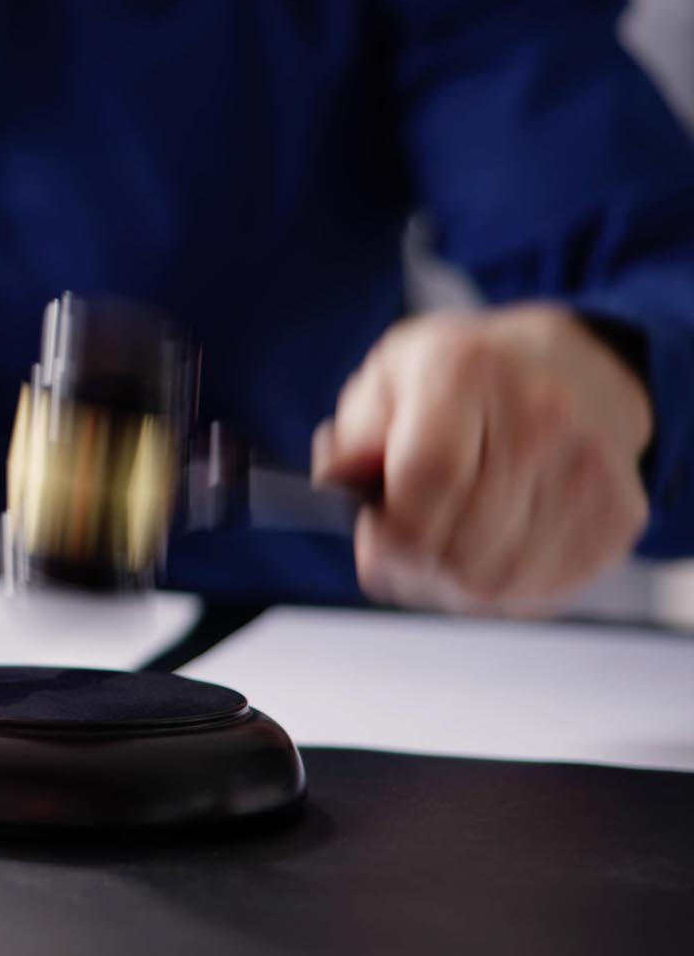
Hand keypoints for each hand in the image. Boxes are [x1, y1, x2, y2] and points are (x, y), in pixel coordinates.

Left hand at [312, 305, 652, 612]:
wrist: (580, 365)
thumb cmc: (470, 375)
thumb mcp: (391, 375)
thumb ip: (354, 434)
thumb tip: (336, 484)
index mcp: (468, 373)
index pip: (428, 477)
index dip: (389, 529)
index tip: (373, 536)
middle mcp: (541, 416)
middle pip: (461, 543)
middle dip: (413, 563)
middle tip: (400, 550)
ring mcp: (589, 469)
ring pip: (499, 579)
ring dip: (453, 585)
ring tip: (441, 551)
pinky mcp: (619, 515)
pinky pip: (541, 590)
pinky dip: (500, 590)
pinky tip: (487, 552)